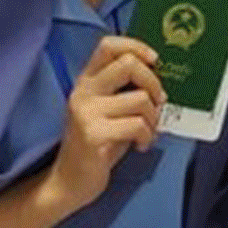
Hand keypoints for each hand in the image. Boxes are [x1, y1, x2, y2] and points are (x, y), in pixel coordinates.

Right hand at [44, 36, 164, 210]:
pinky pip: (137, 125)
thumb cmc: (97, 143)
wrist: (69, 183)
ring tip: (147, 130)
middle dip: (153, 82)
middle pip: (128, 64)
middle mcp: (83, 92)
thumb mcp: (108, 109)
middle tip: (157, 101)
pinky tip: (141, 145)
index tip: (154, 61)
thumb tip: (158, 74)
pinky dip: (148, 136)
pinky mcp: (94, 135)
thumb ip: (124, 89)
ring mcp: (86, 113)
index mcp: (87, 81)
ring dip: (154, 117)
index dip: (136, 46)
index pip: (108, 45)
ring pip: (140, 98)